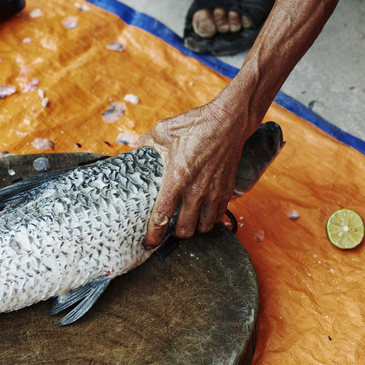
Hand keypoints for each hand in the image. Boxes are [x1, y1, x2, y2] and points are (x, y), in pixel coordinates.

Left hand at [138, 103, 248, 247]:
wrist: (228, 121)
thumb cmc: (195, 125)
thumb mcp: (163, 131)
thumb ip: (146, 143)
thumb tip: (135, 148)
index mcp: (176, 179)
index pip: (162, 216)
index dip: (154, 234)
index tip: (148, 243)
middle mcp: (196, 191)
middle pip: (185, 229)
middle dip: (175, 234)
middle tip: (168, 231)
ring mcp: (214, 192)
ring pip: (204, 227)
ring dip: (194, 228)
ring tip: (186, 223)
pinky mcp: (227, 190)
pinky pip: (219, 215)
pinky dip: (211, 219)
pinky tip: (203, 214)